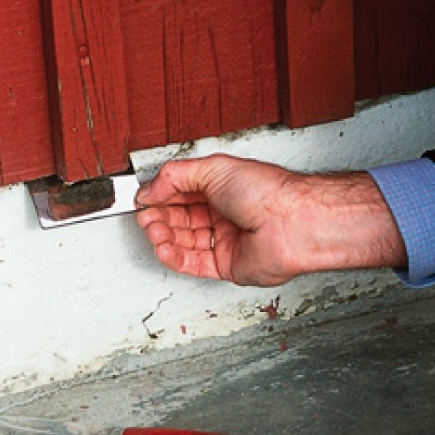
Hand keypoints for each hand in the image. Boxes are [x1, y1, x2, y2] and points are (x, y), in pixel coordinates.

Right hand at [135, 155, 405, 286]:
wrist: (292, 223)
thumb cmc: (268, 192)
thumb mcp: (214, 169)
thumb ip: (176, 176)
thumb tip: (150, 188)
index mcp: (222, 188)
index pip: (181, 192)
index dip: (160, 195)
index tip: (143, 197)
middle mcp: (223, 213)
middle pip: (179, 218)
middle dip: (159, 216)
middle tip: (145, 215)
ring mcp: (225, 240)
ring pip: (183, 242)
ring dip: (162, 236)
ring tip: (151, 230)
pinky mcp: (227, 265)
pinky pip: (193, 264)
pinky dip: (173, 257)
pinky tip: (162, 248)